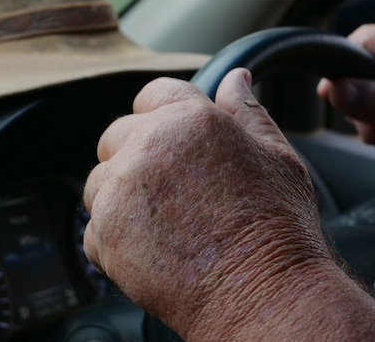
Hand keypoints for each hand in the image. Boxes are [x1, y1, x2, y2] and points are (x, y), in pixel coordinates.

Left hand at [83, 68, 335, 338]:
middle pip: (117, 135)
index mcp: (192, 119)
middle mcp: (149, 146)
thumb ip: (249, 112)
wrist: (263, 295)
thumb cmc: (279, 230)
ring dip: (123, 197)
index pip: (153, 93)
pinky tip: (155, 249)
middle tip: (175, 191)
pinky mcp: (104, 233)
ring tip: (168, 224)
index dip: (163, 115)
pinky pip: (95, 227)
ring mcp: (121, 190)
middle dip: (137, 155)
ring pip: (101, 181)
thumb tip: (235, 78)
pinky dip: (116, 239)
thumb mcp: (278, 157)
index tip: (173, 139)